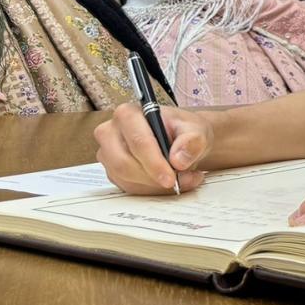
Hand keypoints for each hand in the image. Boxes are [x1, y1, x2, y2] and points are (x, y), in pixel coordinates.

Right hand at [94, 102, 212, 193]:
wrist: (183, 139)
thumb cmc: (183, 130)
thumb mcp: (196, 129)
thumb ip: (191, 141)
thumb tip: (178, 160)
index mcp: (128, 114)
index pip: (138, 141)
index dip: (154, 163)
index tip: (171, 178)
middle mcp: (111, 132)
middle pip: (124, 163)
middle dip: (152, 177)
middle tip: (178, 182)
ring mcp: (109, 154)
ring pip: (125, 178)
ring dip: (155, 185)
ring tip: (183, 180)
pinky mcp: (113, 171)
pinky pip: (128, 187)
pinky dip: (151, 190)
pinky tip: (169, 184)